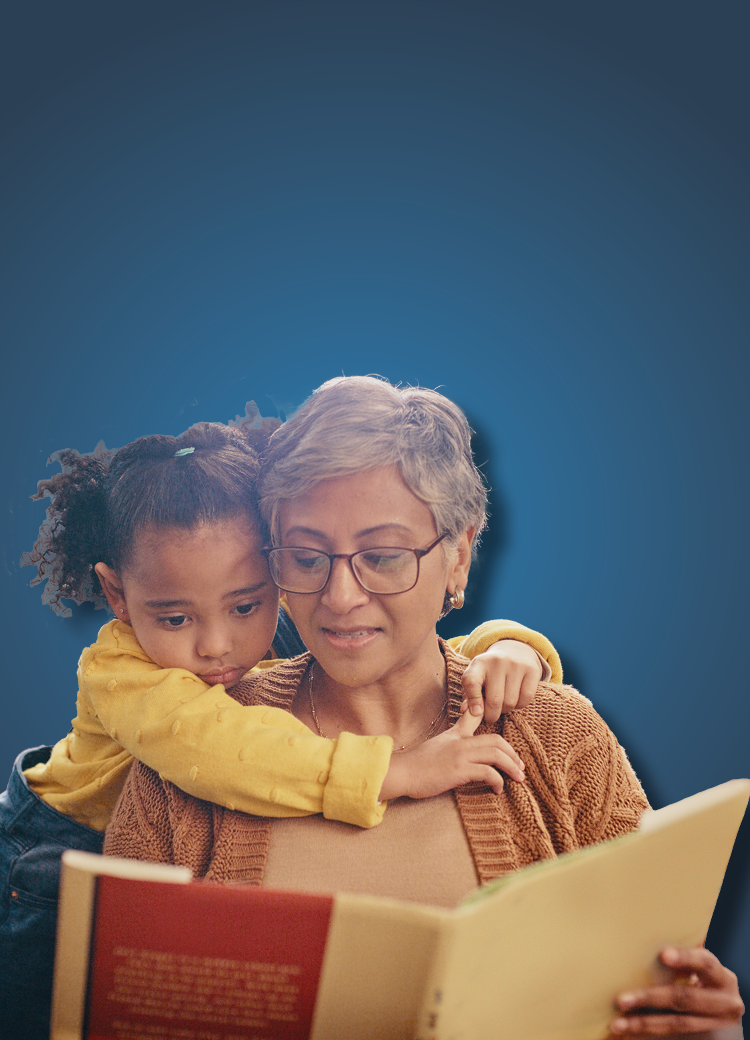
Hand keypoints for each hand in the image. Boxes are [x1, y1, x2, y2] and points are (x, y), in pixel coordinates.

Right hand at [379, 708, 524, 800]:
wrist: (403, 772)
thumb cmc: (418, 764)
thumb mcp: (437, 746)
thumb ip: (452, 745)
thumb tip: (465, 755)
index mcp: (456, 733)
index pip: (475, 716)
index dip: (491, 715)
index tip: (503, 729)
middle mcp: (461, 740)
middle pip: (496, 740)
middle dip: (512, 754)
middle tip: (520, 766)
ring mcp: (461, 754)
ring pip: (497, 754)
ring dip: (512, 767)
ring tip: (518, 778)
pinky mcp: (459, 770)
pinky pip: (488, 772)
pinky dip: (498, 780)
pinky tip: (498, 789)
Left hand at [461, 639, 543, 724]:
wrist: (513, 651)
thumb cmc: (490, 672)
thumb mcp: (476, 678)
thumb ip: (469, 695)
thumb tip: (466, 712)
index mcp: (479, 663)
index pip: (471, 682)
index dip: (473, 701)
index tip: (476, 713)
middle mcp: (497, 661)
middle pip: (494, 700)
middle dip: (491, 715)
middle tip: (490, 716)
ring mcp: (516, 665)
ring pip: (510, 702)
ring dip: (506, 710)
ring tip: (502, 705)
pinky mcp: (532, 670)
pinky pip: (526, 699)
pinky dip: (519, 705)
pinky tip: (515, 700)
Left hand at [610, 947, 743, 1034]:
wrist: (726, 1010)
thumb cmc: (704, 978)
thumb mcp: (702, 966)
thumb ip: (685, 953)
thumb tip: (647, 927)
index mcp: (722, 977)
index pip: (705, 963)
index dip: (685, 958)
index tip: (663, 954)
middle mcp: (725, 1003)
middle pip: (685, 998)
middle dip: (651, 998)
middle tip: (621, 999)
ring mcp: (716, 1025)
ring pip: (677, 1025)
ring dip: (644, 1024)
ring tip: (618, 1023)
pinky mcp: (705, 1038)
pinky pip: (673, 1038)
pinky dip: (647, 1035)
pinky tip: (626, 1034)